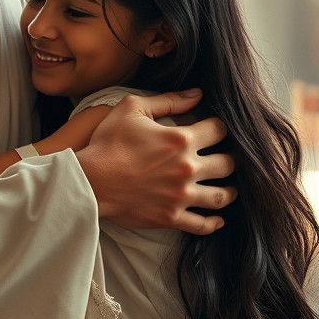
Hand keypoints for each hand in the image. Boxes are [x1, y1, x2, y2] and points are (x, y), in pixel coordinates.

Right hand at [75, 90, 236, 233]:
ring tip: (227, 187)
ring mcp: (180, 195)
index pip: (218, 130)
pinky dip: (213, 223)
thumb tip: (197, 94)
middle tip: (222, 159)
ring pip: (221, 196)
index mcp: (180, 139)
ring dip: (228, 191)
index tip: (213, 131)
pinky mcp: (170, 217)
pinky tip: (218, 219)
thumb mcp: (132, 108)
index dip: (218, 128)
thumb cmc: (108, 143)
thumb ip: (168, 100)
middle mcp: (187, 168)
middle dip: (228, 159)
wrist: (90, 181)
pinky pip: (202, 224)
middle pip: (227, 164)